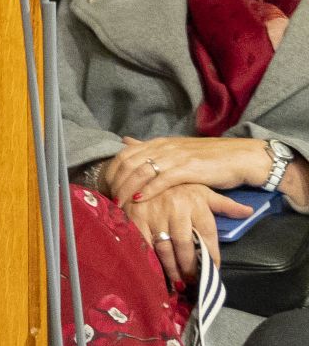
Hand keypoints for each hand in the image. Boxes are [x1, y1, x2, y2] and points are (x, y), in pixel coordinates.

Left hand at [109, 134, 279, 199]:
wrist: (241, 157)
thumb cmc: (209, 158)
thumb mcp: (176, 150)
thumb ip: (151, 148)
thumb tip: (126, 141)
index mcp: (159, 143)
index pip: (124, 154)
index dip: (111, 171)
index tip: (105, 187)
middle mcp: (164, 147)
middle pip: (128, 163)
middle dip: (115, 183)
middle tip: (108, 199)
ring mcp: (176, 157)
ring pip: (142, 171)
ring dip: (127, 189)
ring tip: (119, 204)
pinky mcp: (189, 168)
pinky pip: (163, 179)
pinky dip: (148, 189)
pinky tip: (139, 199)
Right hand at [124, 176, 240, 288]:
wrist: (144, 170)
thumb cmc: (178, 185)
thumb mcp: (203, 190)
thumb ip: (225, 204)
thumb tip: (249, 212)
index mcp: (195, 202)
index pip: (207, 234)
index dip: (212, 255)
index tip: (213, 270)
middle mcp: (176, 208)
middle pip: (185, 245)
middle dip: (190, 266)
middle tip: (194, 281)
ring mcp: (154, 213)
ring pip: (165, 247)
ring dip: (171, 267)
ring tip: (178, 281)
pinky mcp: (135, 217)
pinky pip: (144, 243)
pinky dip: (150, 258)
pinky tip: (155, 269)